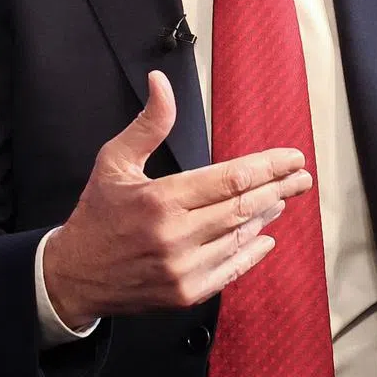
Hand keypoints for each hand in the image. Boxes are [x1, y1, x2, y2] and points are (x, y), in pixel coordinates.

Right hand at [43, 70, 311, 328]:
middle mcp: (176, 236)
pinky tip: (264, 237)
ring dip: (266, 215)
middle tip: (301, 177)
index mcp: (160, 200)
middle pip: (244, 206)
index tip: (292, 158)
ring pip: (240, 236)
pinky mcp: (186, 294)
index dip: (268, 167)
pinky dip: (252, 252)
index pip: (230, 178)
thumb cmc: (97, 214)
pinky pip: (231, 270)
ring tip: (282, 199)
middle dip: (278, 188)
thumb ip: (148, 123)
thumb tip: (161, 83)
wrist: (74, 275)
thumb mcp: (114, 161)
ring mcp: (183, 269)